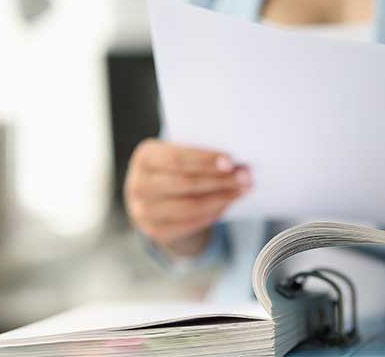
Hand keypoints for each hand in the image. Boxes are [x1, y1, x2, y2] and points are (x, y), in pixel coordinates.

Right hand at [124, 138, 251, 255]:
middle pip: (186, 183)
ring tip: (242, 190)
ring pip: (190, 206)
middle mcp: (138, 184)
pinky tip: (228, 203)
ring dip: (222, 198)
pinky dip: (214, 213)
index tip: (231, 161)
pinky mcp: (155, 231)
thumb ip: (200, 155)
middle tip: (245, 177)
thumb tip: (237, 162)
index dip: (205, 161)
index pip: (177, 159)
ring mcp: (143, 211)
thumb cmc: (175, 167)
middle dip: (220, 180)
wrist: (156, 196)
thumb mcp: (180, 153)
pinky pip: (191, 223)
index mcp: (145, 157)